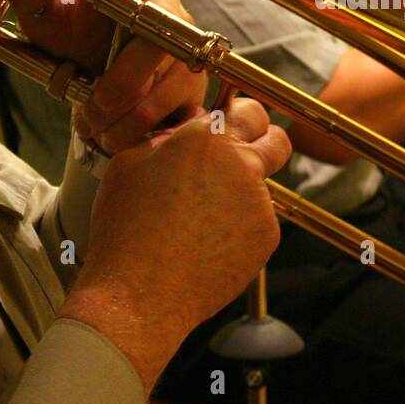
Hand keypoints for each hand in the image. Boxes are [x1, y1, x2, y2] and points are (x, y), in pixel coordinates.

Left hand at [8, 0, 206, 154]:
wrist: (105, 70)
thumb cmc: (80, 40)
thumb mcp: (52, 25)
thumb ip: (33, 5)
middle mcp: (166, 5)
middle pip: (154, 43)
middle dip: (119, 86)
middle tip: (93, 108)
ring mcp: (189, 44)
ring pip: (167, 86)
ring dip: (128, 118)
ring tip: (100, 129)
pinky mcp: (198, 81)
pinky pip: (179, 113)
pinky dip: (146, 133)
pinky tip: (123, 135)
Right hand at [61, 99, 291, 385]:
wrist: (139, 293)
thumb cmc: (126, 228)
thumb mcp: (130, 163)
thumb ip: (168, 137)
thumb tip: (189, 128)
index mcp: (207, 138)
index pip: (249, 110)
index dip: (243, 117)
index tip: (237, 126)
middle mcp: (242, 164)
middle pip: (278, 140)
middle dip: (265, 144)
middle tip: (242, 160)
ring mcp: (260, 202)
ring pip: (262, 187)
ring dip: (241, 194)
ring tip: (200, 221)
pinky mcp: (267, 236)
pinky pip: (259, 222)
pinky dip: (240, 229)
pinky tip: (206, 245)